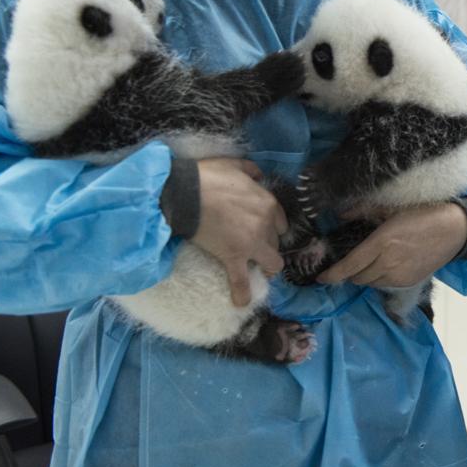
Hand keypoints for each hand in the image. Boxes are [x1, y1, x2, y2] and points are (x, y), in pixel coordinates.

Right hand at [191, 157, 287, 306]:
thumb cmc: (208, 177)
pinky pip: (241, 280)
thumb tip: (258, 175)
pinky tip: (242, 302)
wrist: (186, 193)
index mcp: (268, 203)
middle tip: (254, 251)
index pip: (280, 223)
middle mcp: (265, 224)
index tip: (263, 232)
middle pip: (276, 243)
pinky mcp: (233, 257)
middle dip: (267, 248)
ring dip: (266, 269)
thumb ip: (251, 170)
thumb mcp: (235, 165)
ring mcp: (251, 243)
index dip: (272, 230)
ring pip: (271, 263)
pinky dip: (242, 293)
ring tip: (258, 273)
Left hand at [317, 202, 466, 287]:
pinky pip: (385, 285)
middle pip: (358, 277)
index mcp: (381, 242)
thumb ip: (363, 210)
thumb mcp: (391, 207)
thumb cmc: (423, 213)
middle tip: (350, 262)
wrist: (455, 229)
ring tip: (369, 262)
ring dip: (365, 275)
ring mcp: (399, 275)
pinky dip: (379, 278)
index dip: (332, 275)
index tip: (321, 278)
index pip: (349, 265)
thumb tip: (341, 214)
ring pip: (370, 283)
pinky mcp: (409, 282)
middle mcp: (388, 262)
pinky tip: (385, 265)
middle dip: (350, 272)